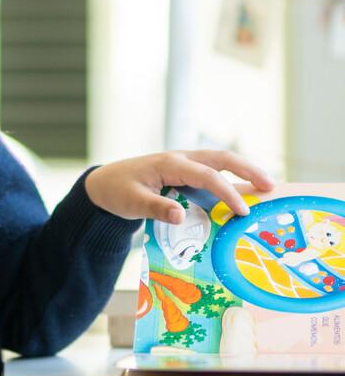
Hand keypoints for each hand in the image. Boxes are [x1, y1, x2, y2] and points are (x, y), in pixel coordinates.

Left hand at [84, 150, 274, 223]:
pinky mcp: (185, 173)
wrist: (104, 184)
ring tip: (267, 189)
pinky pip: (213, 174)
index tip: (243, 211)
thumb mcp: (131, 202)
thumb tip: (181, 217)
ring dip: (244, 172)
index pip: (207, 175)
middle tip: (271, 186)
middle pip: (222, 158)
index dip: (227, 192)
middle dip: (248, 169)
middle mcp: (181, 159)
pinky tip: (244, 195)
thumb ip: (155, 209)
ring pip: (220, 163)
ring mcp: (184, 164)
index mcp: (171, 163)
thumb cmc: (117, 191)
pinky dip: (231, 181)